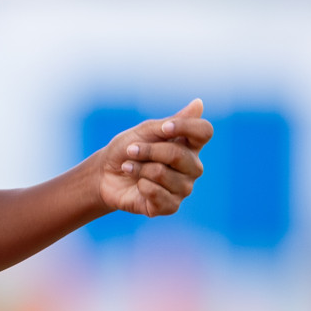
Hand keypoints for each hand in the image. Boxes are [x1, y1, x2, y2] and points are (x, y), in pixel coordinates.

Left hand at [96, 98, 210, 217]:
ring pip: (164, 174)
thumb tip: (199, 103)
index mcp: (189, 145)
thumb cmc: (127, 149)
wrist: (105, 174)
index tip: (163, 128)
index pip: (204, 132)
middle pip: (180, 155)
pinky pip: (158, 194)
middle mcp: (191, 167)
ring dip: (139, 169)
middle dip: (149, 151)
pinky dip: (141, 186)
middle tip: (131, 150)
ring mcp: (183, 188)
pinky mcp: (170, 206)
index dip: (185, 127)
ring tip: (130, 168)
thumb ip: (171, 122)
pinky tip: (138, 185)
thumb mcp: (144, 131)